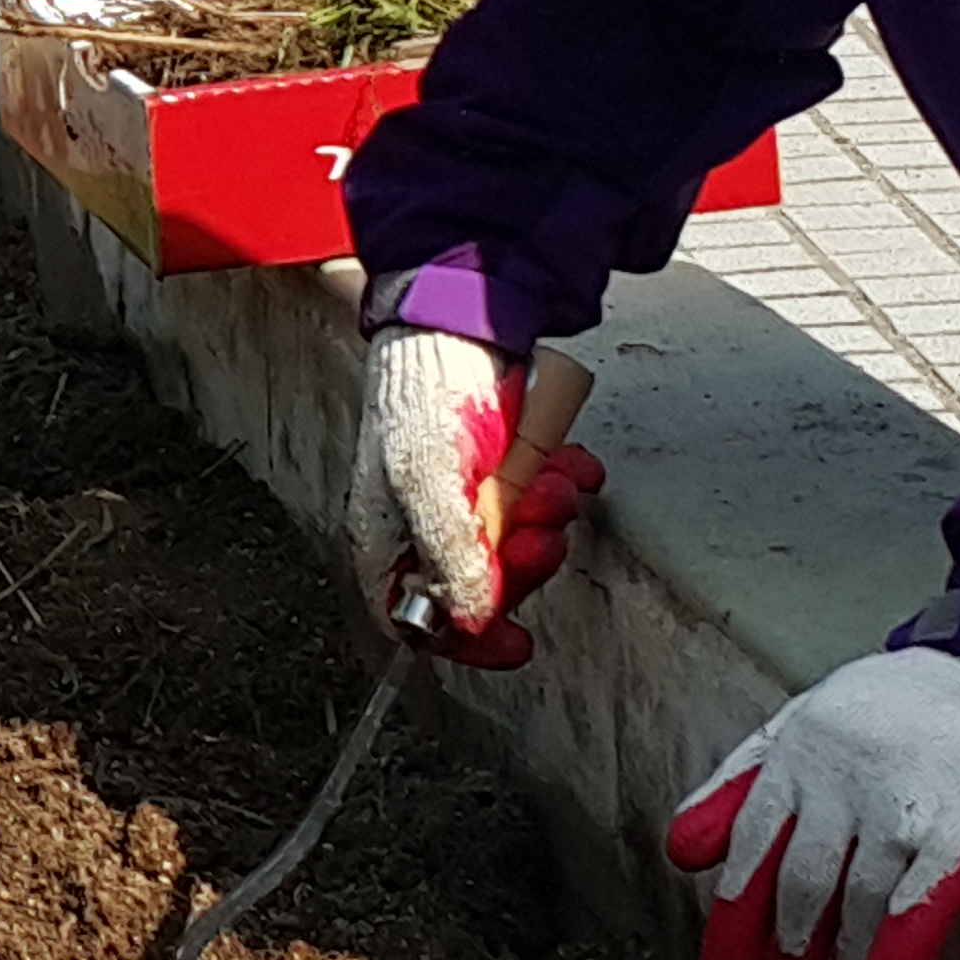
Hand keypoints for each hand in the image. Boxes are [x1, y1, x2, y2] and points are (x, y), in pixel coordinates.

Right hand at [345, 322, 605, 667]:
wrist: (460, 318)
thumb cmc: (420, 389)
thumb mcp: (426, 475)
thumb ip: (447, 550)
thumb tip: (470, 619)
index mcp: (389, 537)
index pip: (415, 619)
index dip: (464, 641)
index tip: (512, 641)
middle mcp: (428, 526)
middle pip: (483, 588)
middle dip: (522, 562)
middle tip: (539, 534)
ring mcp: (472, 501)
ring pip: (522, 546)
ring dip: (548, 517)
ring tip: (550, 482)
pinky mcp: (509, 473)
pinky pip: (547, 501)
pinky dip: (567, 483)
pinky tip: (570, 465)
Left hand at [668, 646, 959, 959]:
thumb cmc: (900, 701)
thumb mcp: (804, 720)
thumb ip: (741, 783)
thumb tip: (682, 849)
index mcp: (796, 757)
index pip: (754, 854)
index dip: (736, 924)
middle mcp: (839, 780)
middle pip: (801, 887)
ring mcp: (899, 797)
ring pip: (858, 899)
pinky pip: (925, 889)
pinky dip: (903, 943)